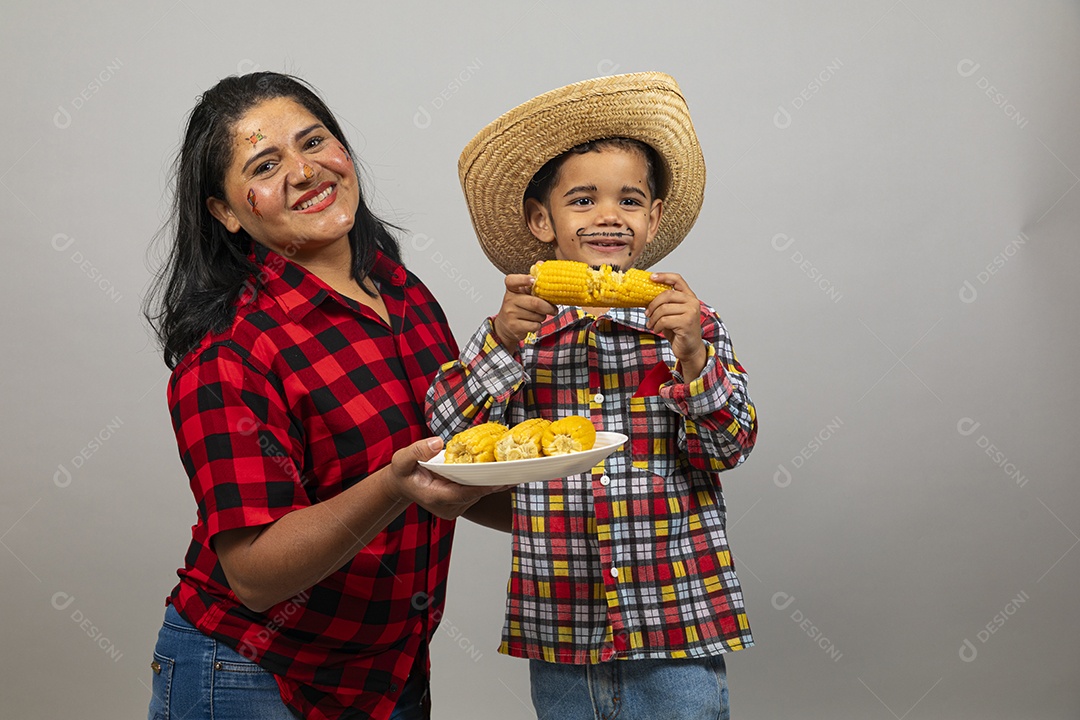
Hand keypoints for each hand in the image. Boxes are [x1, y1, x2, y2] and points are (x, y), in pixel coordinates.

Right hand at [381, 437, 511, 519]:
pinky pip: (477, 492)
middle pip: (476, 494)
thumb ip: (417, 451)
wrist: (402, 486)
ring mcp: (455, 508)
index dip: (482, 487)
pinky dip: (488, 482)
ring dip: (494, 481)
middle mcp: (448, 507)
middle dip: (494, 481)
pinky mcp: (461, 504)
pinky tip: (503, 471)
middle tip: (516, 469)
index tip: (499, 479)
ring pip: (479, 494)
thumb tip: (438, 443)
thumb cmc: (403, 473)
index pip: (463, 494)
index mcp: (436, 498)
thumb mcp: (402, 460)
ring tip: (514, 467)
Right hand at [491, 274, 555, 349]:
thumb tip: (540, 263)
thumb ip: (532, 280)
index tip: (534, 281)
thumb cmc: (518, 307)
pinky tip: (532, 323)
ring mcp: (510, 314)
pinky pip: (535, 325)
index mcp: (511, 289)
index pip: (512, 280)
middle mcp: (509, 300)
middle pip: (535, 302)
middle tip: (554, 309)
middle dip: (548, 307)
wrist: (505, 326)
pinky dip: (538, 325)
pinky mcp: (514, 326)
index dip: (524, 280)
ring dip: (542, 316)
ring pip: (537, 315)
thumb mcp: (523, 293)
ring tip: (538, 315)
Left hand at [645, 272, 706, 378]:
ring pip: (663, 309)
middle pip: (666, 294)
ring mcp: (691, 312)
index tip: (651, 277)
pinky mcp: (687, 323)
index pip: (677, 279)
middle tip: (647, 313)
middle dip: (652, 304)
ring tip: (651, 324)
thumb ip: (662, 303)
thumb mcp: (669, 314)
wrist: (689, 349)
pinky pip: (664, 320)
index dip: (664, 276)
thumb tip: (643, 295)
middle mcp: (692, 302)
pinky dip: (657, 326)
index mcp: (689, 296)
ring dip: (653, 318)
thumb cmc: (679, 331)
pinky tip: (657, 329)